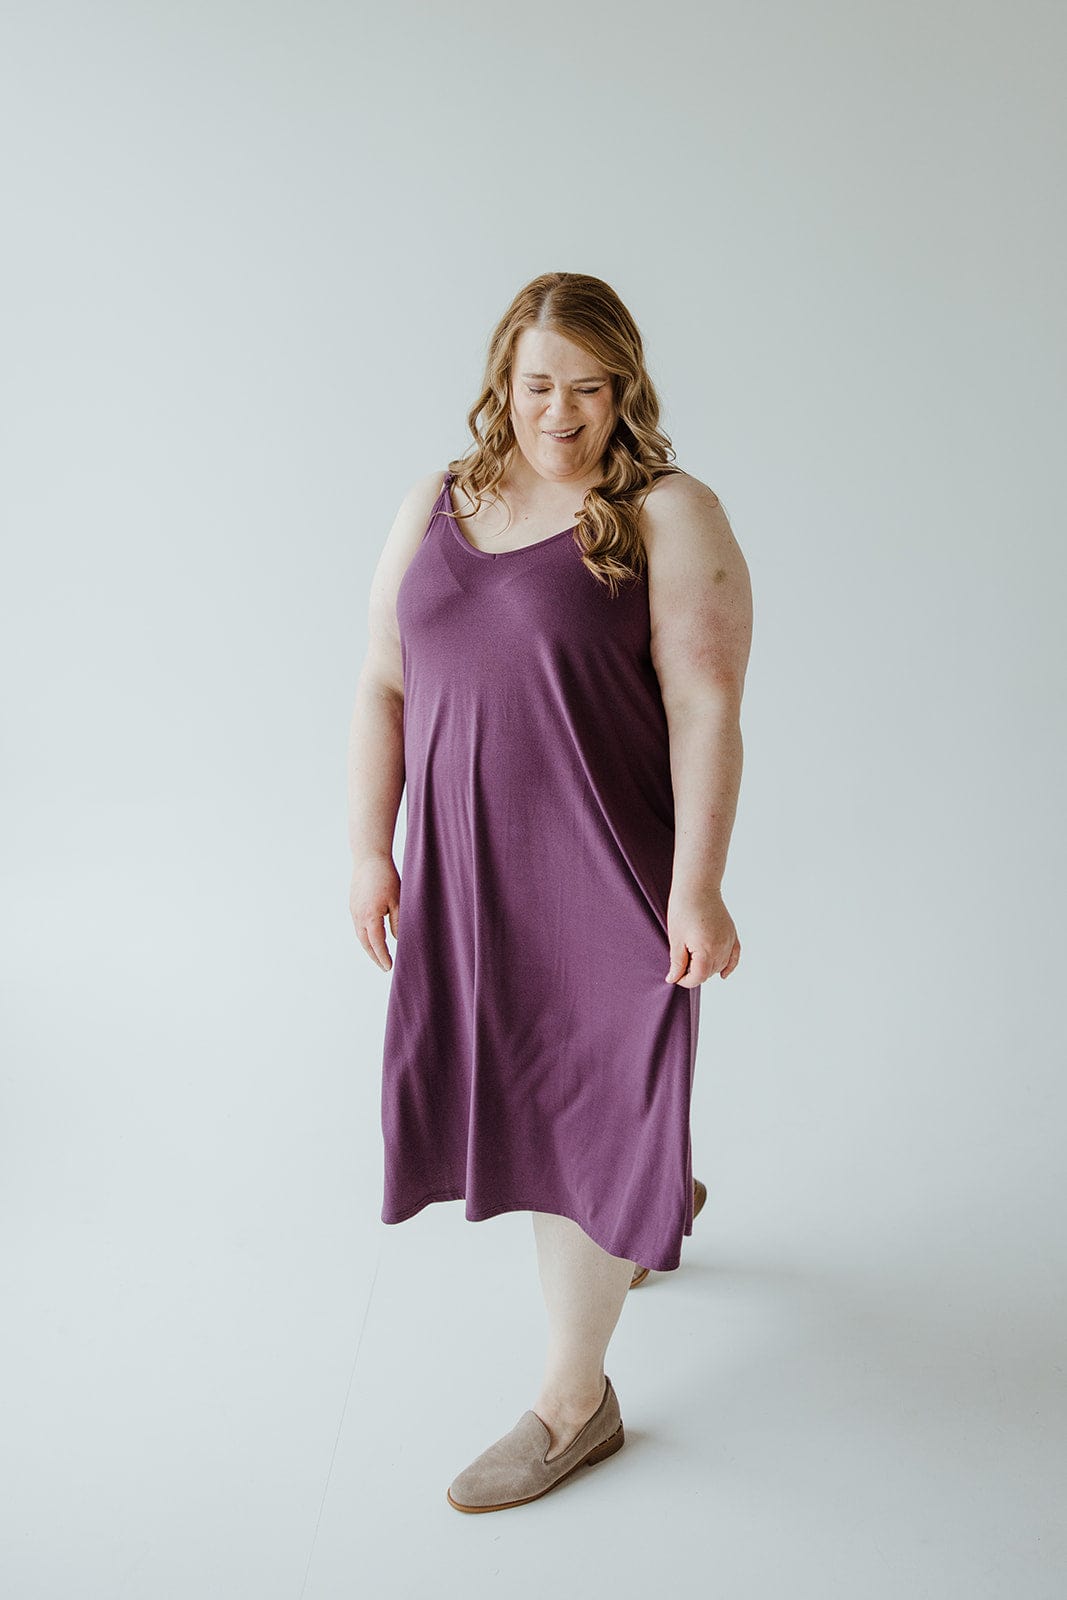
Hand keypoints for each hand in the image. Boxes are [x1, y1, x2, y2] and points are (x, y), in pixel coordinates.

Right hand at [350, 853, 400, 970]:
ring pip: (360, 935)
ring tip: (378, 955)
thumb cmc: (386, 877)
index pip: (376, 943)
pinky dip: (364, 935)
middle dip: (374, 956)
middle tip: (384, 966)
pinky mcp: (353, 905)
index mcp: (370, 917)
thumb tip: (396, 939)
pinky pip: (358, 925)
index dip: (383, 956)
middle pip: (365, 943)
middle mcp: (358, 916)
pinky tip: (372, 936)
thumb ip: (397, 922)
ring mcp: (354, 910)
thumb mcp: (397, 901)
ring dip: (368, 946)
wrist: (369, 858)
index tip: (389, 967)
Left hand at [664, 882, 739, 986]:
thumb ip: (677, 962)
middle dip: (694, 974)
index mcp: (706, 950)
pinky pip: (735, 956)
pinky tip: (723, 975)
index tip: (675, 976)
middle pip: (709, 973)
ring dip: (708, 969)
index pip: (698, 977)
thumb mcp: (676, 938)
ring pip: (720, 966)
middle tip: (681, 964)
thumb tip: (674, 979)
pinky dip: (730, 966)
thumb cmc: (683, 909)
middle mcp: (721, 948)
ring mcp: (729, 940)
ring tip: (693, 959)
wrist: (697, 887)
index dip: (684, 981)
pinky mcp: (732, 934)